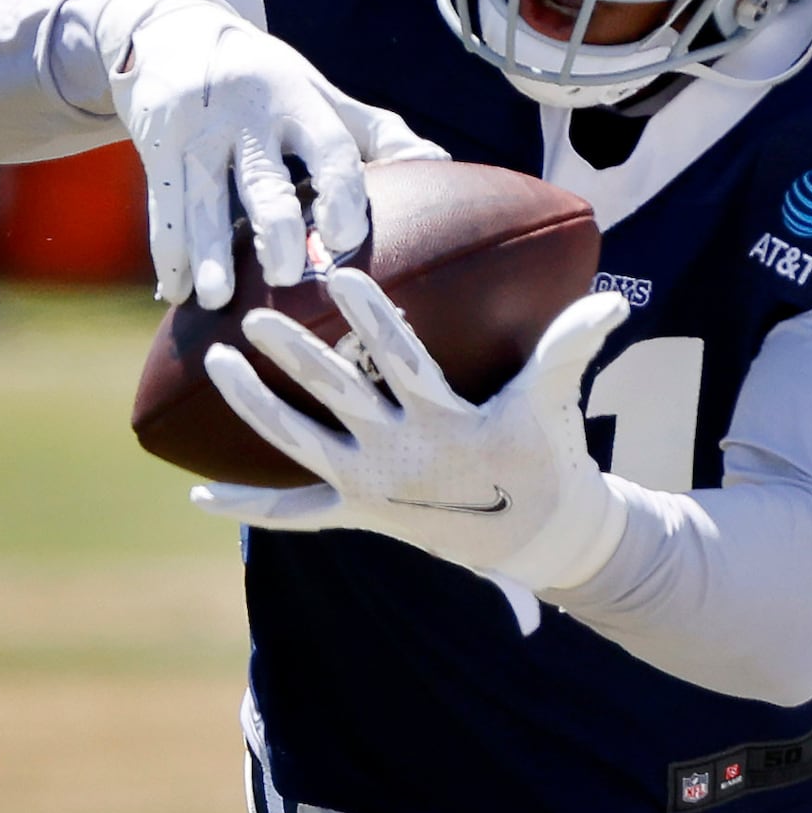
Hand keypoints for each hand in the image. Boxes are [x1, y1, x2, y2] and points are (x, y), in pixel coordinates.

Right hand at [111, 0, 446, 308]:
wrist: (171, 31)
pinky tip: (178, 293)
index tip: (346, 238)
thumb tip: (442, 163)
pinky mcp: (154, 146)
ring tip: (216, 300)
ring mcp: (194, 131)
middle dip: (275, 227)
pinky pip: (163, 205)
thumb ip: (376, 132)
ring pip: (203, 198)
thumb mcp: (321, 94)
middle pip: (263, 178)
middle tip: (285, 273)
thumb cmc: (267, 79)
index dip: (341, 192)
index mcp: (299, 103)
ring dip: (207, 251)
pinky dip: (170, 251)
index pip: (329, 149)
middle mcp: (246, 115)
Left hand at [190, 268, 632, 590]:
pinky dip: (250, 508)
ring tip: (213, 364)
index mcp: (444, 422)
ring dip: (252, 407)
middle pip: (335, 396)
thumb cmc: (546, 457)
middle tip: (255, 316)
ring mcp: (372, 485)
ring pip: (297, 443)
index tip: (340, 275)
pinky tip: (200, 496)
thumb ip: (570, 346)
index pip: (401, 360)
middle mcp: (398, 454)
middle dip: (294, 355)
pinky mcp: (360, 512)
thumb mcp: (555, 402)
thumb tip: (611, 302)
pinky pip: (296, 514)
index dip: (372, 318)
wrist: (540, 537)